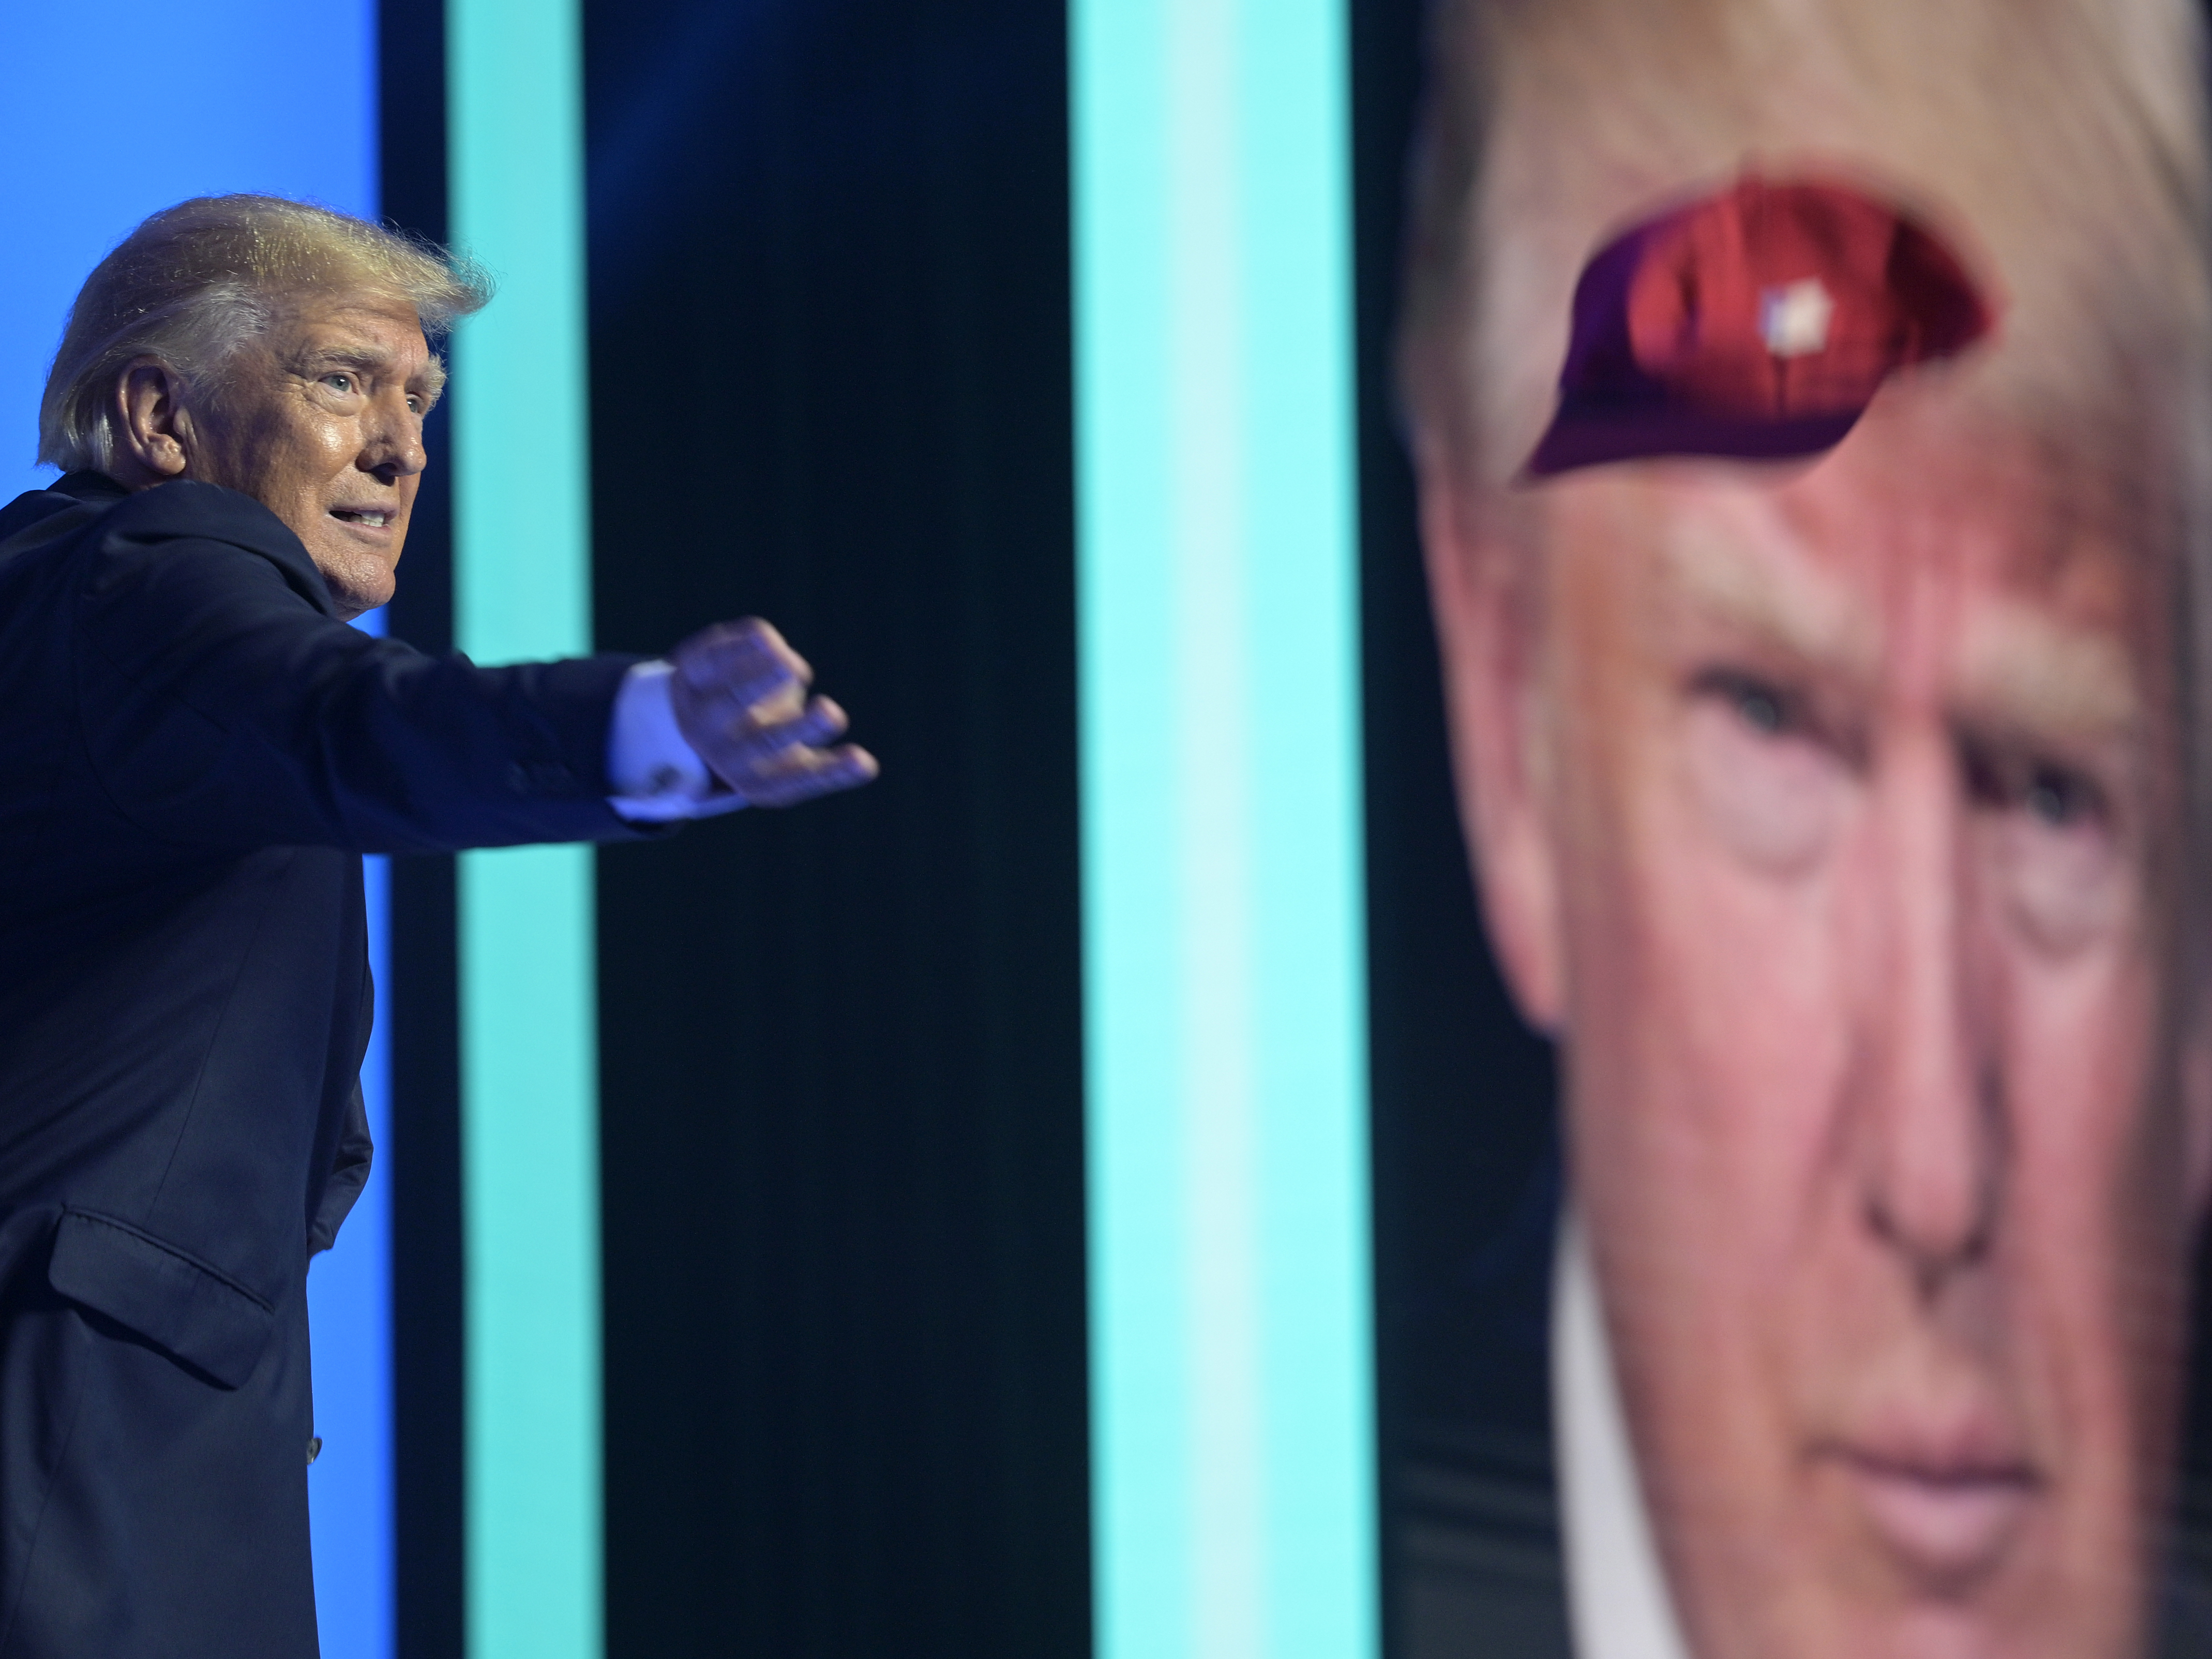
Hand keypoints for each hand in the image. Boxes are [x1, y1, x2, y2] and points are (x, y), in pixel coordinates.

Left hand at [667, 618, 878, 806]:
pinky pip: (712, 660)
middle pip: (763, 742)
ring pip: (731, 701)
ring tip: (791, 666)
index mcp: (751, 778)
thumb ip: (825, 768)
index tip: (863, 760)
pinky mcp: (689, 672)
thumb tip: (865, 765)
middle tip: (831, 712)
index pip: (792, 782)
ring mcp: (702, 711)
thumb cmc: (758, 742)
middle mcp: (724, 750)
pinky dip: (738, 648)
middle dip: (798, 727)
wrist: (682, 719)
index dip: (830, 773)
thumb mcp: (788, 765)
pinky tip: (764, 638)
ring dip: (761, 681)